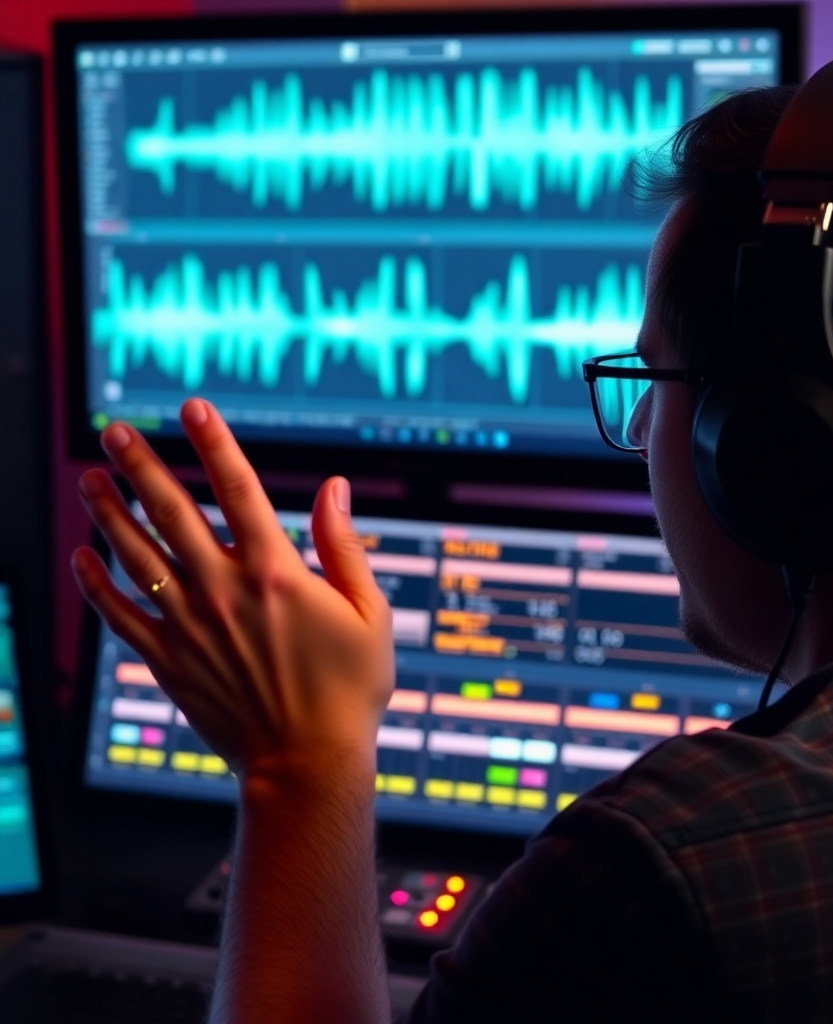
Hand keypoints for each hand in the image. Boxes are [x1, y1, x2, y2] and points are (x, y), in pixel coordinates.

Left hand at [71, 398, 394, 774]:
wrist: (306, 764)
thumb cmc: (350, 689)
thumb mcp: (368, 612)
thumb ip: (344, 545)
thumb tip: (334, 487)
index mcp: (276, 574)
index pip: (238, 489)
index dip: (214, 443)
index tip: (193, 408)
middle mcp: (224, 592)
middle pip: (171, 512)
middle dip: (140, 466)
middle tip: (115, 431)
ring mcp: (189, 627)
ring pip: (136, 556)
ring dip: (108, 512)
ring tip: (89, 478)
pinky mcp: (167, 662)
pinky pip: (118, 615)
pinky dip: (96, 583)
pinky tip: (82, 555)